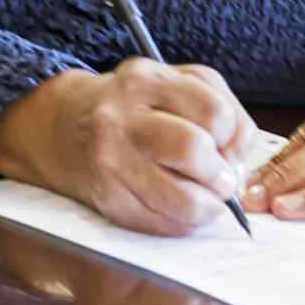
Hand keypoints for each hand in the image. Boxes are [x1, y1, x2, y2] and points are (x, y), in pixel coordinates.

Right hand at [50, 57, 259, 236]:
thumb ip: (219, 107)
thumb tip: (239, 162)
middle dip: (221, 175)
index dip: (234, 138)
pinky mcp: (106, 197)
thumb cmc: (135, 107)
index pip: (213, 112)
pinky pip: (159, 223)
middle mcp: (123, 117)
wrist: (64, 128)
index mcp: (148, 80)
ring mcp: (111, 159)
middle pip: (193, 149)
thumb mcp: (176, 84)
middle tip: (223, 182)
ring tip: (208, 201)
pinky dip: (182, 224)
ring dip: (208, 207)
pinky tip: (181, 211)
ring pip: (180, 198)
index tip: (230, 149)